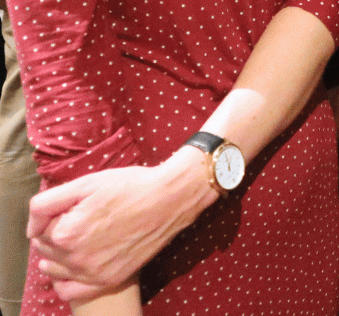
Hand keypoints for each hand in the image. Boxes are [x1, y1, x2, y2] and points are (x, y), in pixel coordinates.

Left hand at [28, 150, 216, 301]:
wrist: (170, 199)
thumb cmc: (130, 186)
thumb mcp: (86, 182)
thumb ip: (46, 203)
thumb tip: (32, 227)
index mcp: (66, 232)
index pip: (40, 229)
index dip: (57, 216)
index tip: (77, 206)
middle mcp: (76, 257)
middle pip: (47, 249)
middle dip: (58, 235)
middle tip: (84, 218)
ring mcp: (93, 272)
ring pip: (57, 269)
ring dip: (62, 255)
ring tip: (86, 236)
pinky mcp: (108, 280)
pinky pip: (71, 290)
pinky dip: (67, 280)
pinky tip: (80, 263)